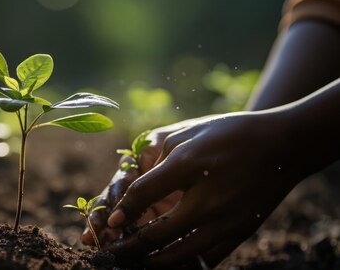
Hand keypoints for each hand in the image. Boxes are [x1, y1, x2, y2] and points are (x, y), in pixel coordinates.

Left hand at [104, 111, 312, 267]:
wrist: (281, 145)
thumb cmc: (227, 135)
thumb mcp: (186, 135)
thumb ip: (156, 163)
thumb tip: (132, 191)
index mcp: (190, 165)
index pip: (143, 194)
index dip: (122, 210)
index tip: (110, 222)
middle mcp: (208, 198)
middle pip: (156, 235)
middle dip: (127, 247)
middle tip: (111, 252)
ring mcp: (226, 221)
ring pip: (178, 256)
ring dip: (150, 262)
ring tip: (134, 260)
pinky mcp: (240, 233)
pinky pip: (206, 261)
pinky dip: (182, 265)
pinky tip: (165, 262)